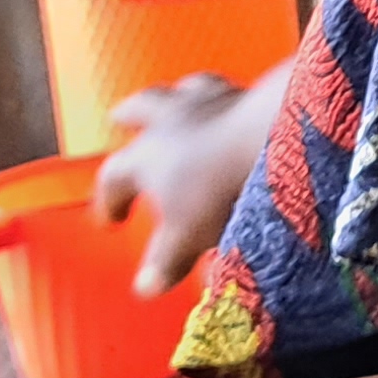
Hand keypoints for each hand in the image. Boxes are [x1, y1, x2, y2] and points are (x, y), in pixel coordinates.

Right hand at [93, 62, 289, 294]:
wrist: (270, 135)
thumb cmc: (221, 187)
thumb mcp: (188, 235)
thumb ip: (166, 259)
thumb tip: (145, 288)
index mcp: (147, 157)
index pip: (113, 176)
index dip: (107, 198)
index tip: (111, 218)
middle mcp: (172, 119)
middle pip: (141, 109)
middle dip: (128, 115)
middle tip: (120, 116)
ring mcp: (211, 100)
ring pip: (183, 89)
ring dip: (177, 95)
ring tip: (179, 97)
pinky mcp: (249, 92)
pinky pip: (228, 89)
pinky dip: (225, 96)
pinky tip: (235, 101)